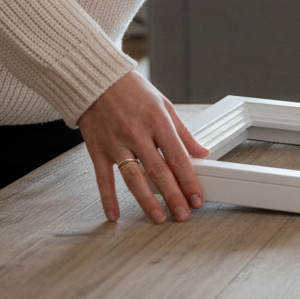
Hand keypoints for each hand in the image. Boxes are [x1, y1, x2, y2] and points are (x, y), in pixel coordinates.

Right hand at [77, 72, 208, 223]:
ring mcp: (116, 143)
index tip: (197, 197)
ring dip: (147, 201)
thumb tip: (201, 152)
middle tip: (183, 214)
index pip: (178, 157)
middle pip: (159, 171)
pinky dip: (107, 198)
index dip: (189, 180)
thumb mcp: (165, 106)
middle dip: (173, 195)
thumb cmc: (132, 91)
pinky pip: (103, 178)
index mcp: (158, 122)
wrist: (97, 80)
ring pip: (134, 178)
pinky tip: (114, 214)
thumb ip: (183, 132)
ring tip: (159, 218)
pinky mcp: (97, 150)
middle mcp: (137, 134)